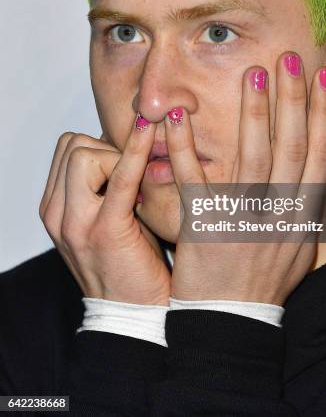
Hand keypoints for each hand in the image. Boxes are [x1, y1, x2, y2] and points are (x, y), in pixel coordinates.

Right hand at [39, 118, 170, 304]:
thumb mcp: (107, 216)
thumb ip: (105, 183)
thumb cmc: (131, 260)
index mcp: (55, 210)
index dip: (100, 146)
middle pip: (72, 145)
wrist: (137, 314)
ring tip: (140, 185)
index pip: (66, 149)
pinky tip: (152, 131)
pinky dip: (136, 149)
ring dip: (118, 156)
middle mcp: (56, 215)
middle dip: (106, 148)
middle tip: (133, 175)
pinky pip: (120, 176)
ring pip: (84, 153)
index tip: (126, 164)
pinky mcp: (106, 230)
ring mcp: (75, 224)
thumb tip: (119, 141)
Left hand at [166, 52, 325, 305]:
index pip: (319, 156)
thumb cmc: (264, 281)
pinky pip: (195, 182)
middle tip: (287, 59)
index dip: (323, 114)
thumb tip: (316, 173)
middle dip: (292, 100)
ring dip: (253, 113)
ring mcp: (242, 222)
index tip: (325, 78)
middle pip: (290, 148)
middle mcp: (278, 216)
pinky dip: (185, 149)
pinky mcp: (204, 229)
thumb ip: (305, 209)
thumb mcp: (297, 247)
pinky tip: (177, 119)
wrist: (230, 321)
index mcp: (301, 217)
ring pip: (252, 158)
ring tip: (252, 74)